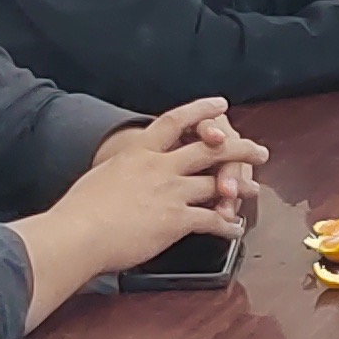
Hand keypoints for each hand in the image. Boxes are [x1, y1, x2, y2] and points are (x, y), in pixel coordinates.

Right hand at [55, 103, 247, 270]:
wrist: (78, 233)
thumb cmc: (79, 209)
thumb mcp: (101, 174)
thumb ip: (122, 169)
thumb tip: (123, 173)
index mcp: (139, 151)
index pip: (176, 121)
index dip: (201, 110)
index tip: (220, 105)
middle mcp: (160, 166)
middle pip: (210, 149)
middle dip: (240, 149)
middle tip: (259, 151)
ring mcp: (171, 191)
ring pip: (217, 183)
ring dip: (238, 187)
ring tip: (253, 190)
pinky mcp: (177, 219)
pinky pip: (211, 220)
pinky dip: (227, 225)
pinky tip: (234, 229)